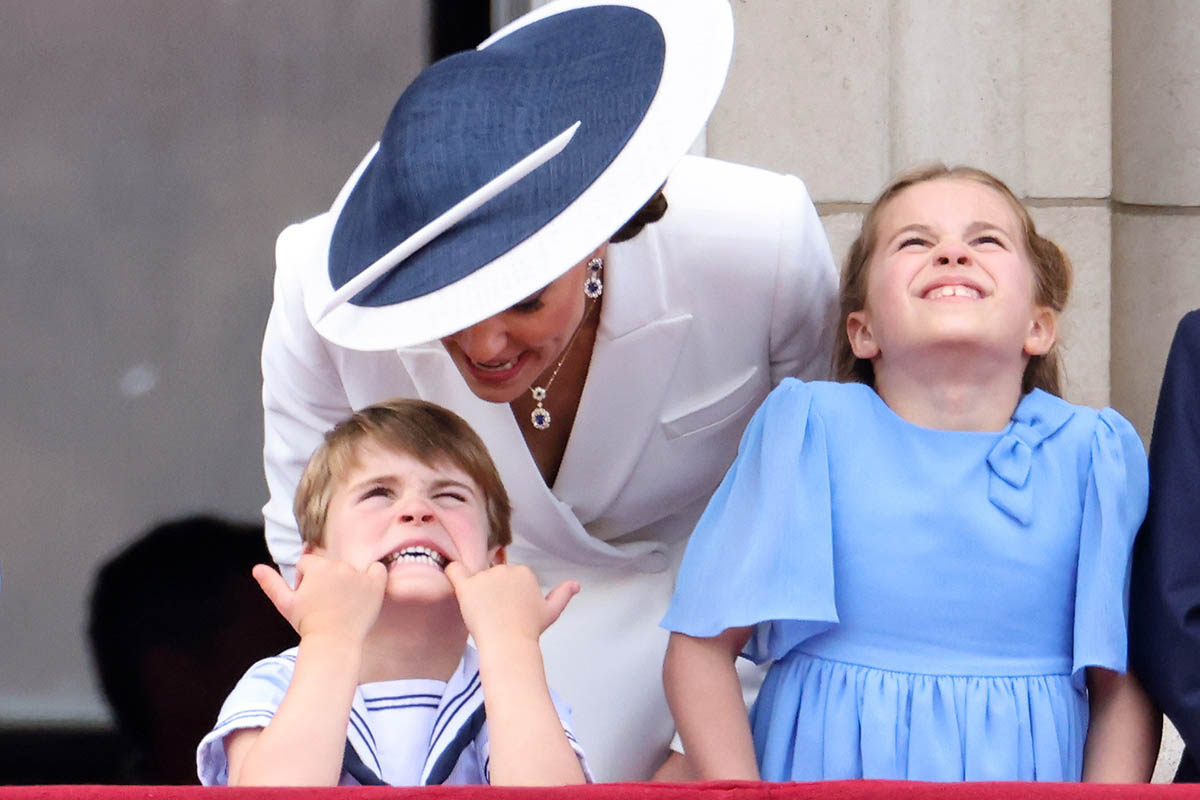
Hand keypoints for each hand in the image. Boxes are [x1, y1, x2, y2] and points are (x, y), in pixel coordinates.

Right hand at [252, 553, 386, 644]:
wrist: (333, 643)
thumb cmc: (308, 624)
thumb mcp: (286, 604)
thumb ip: (272, 584)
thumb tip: (257, 568)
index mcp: (317, 567)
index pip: (309, 563)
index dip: (305, 579)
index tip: (308, 597)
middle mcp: (339, 566)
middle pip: (330, 565)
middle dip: (326, 579)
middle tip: (325, 602)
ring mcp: (359, 575)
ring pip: (351, 569)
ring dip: (346, 580)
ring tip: (342, 603)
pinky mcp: (376, 585)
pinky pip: (378, 569)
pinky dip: (373, 576)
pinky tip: (364, 591)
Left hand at [444, 561, 578, 648]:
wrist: (510, 645)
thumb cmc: (530, 631)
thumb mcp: (551, 612)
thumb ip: (563, 595)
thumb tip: (576, 584)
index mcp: (525, 572)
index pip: (509, 576)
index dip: (507, 592)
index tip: (507, 609)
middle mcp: (505, 569)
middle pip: (492, 574)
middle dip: (492, 589)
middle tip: (494, 613)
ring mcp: (486, 577)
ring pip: (476, 577)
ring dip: (476, 591)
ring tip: (481, 613)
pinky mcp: (467, 587)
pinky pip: (454, 570)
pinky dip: (451, 571)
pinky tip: (451, 576)